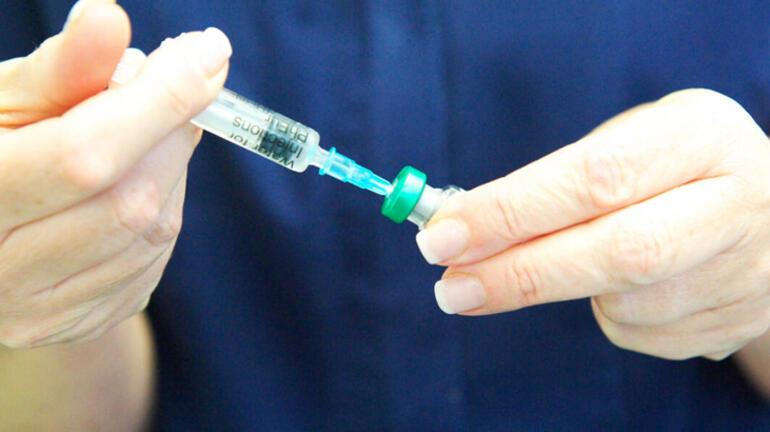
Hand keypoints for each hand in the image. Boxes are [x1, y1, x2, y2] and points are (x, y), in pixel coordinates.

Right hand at [0, 0, 230, 347]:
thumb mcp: (7, 101)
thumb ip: (60, 67)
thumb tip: (110, 18)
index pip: (87, 154)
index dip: (159, 101)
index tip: (209, 52)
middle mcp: (2, 271)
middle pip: (131, 197)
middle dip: (171, 130)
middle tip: (176, 85)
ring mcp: (41, 310)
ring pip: (153, 230)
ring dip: (171, 167)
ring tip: (145, 133)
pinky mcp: (79, 323)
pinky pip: (154, 257)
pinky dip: (163, 205)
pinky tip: (139, 180)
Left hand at [417, 89, 769, 360]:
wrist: (767, 217)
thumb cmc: (668, 170)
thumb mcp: (626, 143)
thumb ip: (551, 180)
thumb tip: (459, 228)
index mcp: (701, 136)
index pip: (593, 177)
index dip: (510, 211)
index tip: (441, 236)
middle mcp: (738, 202)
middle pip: (620, 252)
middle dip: (519, 274)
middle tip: (450, 288)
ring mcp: (746, 270)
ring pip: (625, 303)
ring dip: (564, 290)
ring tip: (563, 261)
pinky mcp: (735, 322)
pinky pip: (639, 332)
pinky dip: (606, 313)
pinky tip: (619, 285)